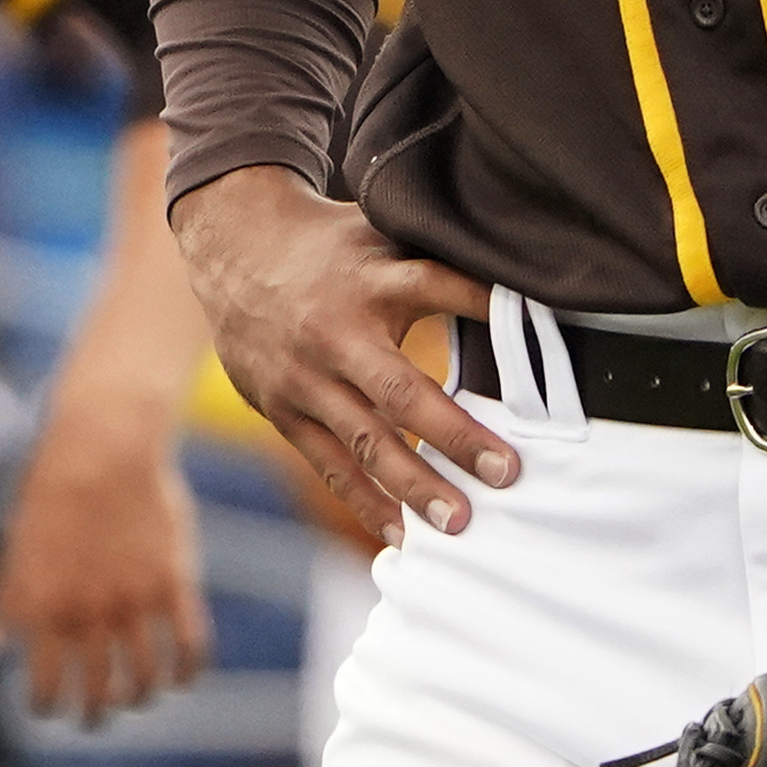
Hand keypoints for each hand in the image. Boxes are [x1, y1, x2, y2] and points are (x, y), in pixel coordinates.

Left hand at [0, 386, 216, 726]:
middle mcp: (91, 615)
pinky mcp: (176, 582)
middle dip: (95, 714)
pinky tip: (182, 678)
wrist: (103, 447)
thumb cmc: (51, 493)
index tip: (53, 709)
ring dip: (140, 697)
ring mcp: (137, 601)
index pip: (46, 690)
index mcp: (45, 612)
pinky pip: (190, 645)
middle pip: (99, 693)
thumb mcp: (16, 549)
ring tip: (138, 697)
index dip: (47, 708)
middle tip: (96, 716)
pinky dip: (188, 672)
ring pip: (145, 678)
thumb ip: (6, 602)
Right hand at [171, 165, 503, 542]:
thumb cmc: (331, 247)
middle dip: (454, 435)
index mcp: (372, 279)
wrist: (232, 249)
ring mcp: (306, 378)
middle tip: (505, 472)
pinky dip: (366, 502)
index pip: (437, 288)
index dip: (484, 305)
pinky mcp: (284, 410)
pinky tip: (402, 536)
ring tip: (458, 523)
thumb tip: (522, 274)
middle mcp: (338, 333)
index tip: (534, 333)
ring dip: (413, 486)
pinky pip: (329, 465)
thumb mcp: (381, 230)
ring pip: (364, 441)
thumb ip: (437, 253)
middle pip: (401, 390)